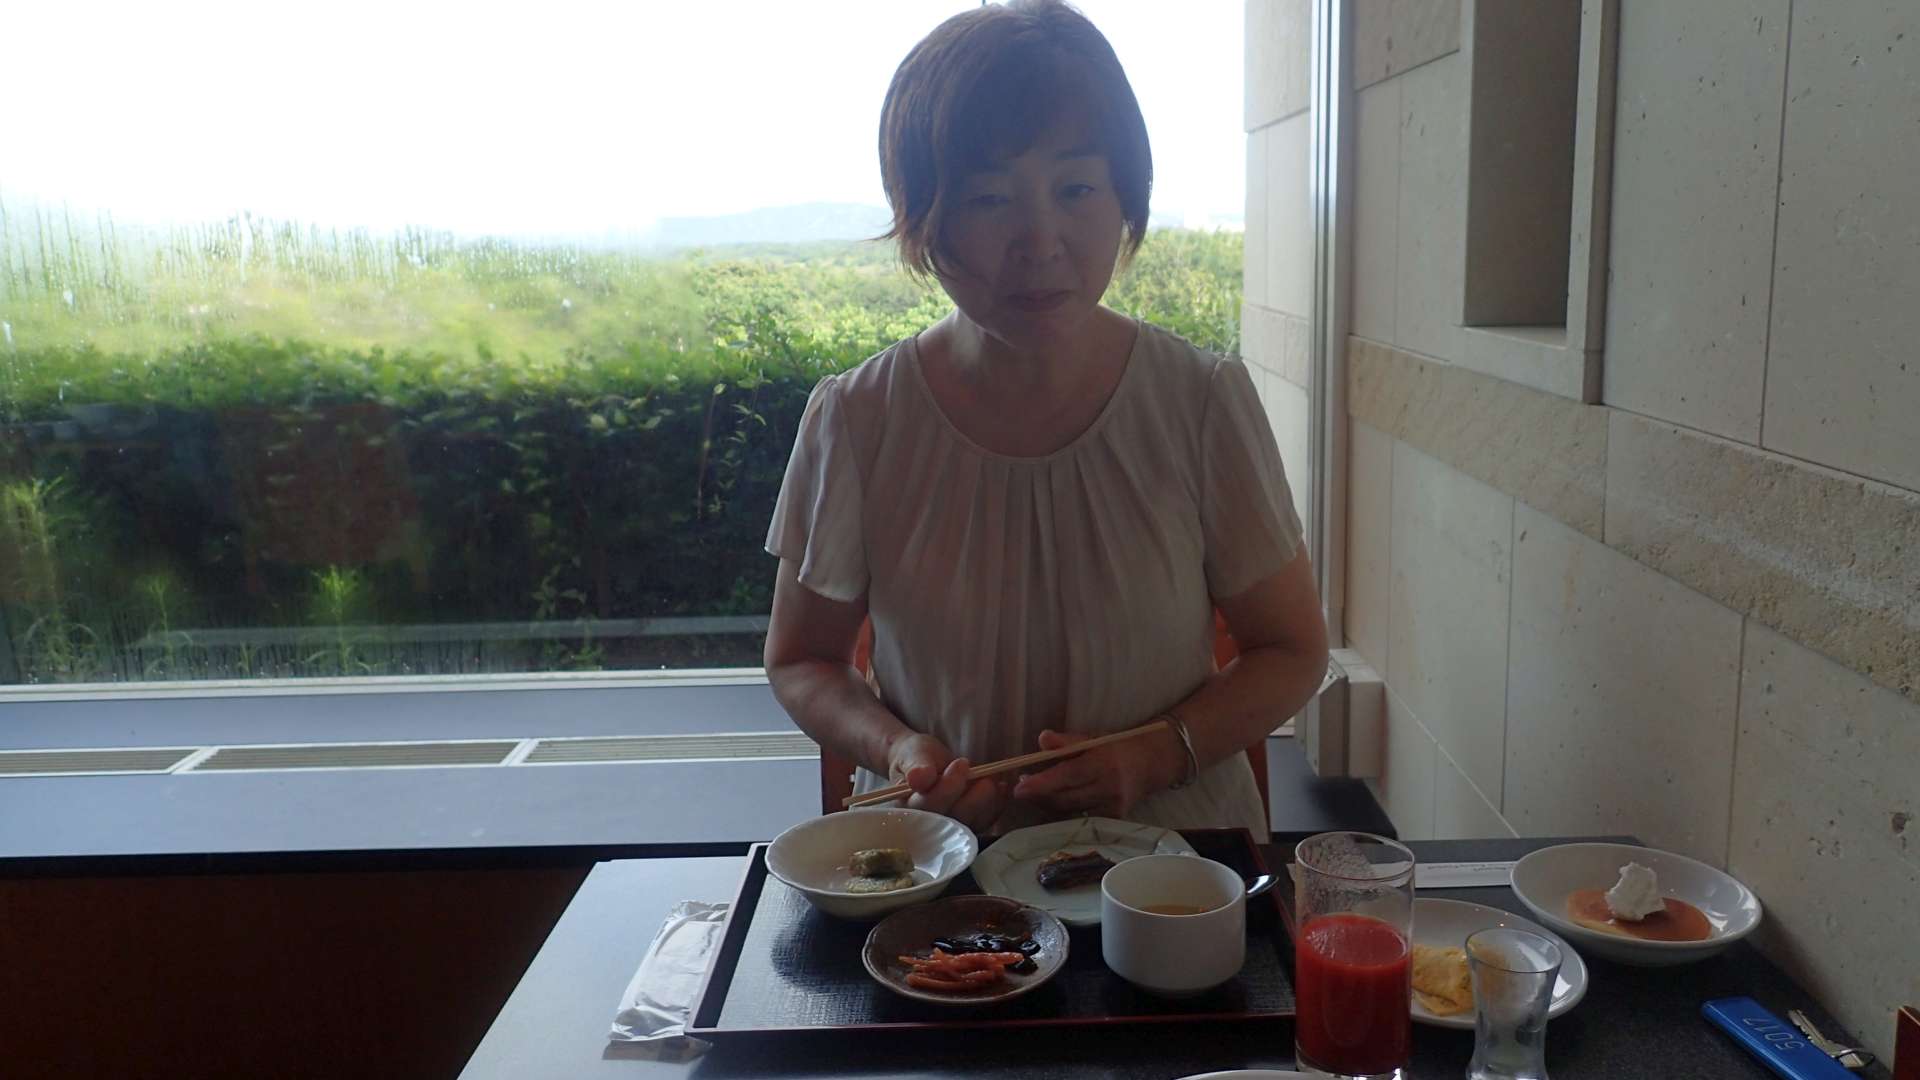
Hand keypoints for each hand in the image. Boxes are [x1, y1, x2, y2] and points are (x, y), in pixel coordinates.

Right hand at [884, 732, 1010, 833]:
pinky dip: (995, 807)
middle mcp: (924, 827)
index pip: (926, 808)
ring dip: (986, 803)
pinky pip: (983, 823)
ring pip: (969, 825)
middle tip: (983, 776)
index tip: (961, 764)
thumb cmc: (914, 758)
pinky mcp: (965, 829)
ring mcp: (946, 831)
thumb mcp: (912, 754)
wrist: (924, 764)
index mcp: (906, 810)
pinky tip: (1001, 789)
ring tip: (993, 781)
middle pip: (950, 822)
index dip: (946, 790)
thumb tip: (918, 779)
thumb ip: (915, 766)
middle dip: (971, 799)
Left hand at [1011, 727, 1176, 819]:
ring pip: (1070, 811)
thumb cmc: (1114, 749)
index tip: (1019, 787)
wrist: (1149, 765)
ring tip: (1034, 793)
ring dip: (1048, 804)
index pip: (1068, 775)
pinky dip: (1063, 812)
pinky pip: (1080, 819)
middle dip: (1039, 795)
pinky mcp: (1114, 819)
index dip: (1042, 783)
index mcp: (1102, 762)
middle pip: (1066, 798)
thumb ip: (1066, 741)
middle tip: (1020, 787)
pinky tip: (1053, 804)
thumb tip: (1042, 738)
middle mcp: (1109, 786)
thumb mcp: (1092, 739)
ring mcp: (1113, 806)